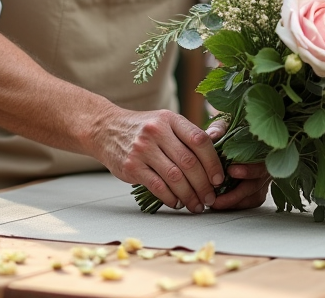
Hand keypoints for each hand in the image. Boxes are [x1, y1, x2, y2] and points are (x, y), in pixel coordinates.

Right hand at [94, 109, 225, 213]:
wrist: (106, 128)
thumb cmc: (143, 129)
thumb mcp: (165, 122)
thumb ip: (188, 136)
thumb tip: (217, 158)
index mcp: (170, 119)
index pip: (199, 140)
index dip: (213, 162)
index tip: (219, 178)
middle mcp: (156, 131)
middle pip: (189, 162)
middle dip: (204, 185)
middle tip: (210, 198)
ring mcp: (142, 149)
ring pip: (175, 178)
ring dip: (189, 196)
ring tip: (196, 205)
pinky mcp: (131, 166)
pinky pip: (158, 187)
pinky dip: (171, 198)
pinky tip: (177, 203)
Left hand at [205, 117, 270, 210]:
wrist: (240, 136)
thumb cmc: (233, 131)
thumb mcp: (227, 126)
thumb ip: (220, 129)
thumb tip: (211, 135)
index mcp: (263, 150)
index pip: (260, 163)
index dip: (248, 170)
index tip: (231, 170)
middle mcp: (266, 167)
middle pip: (256, 184)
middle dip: (236, 193)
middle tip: (217, 197)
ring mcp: (263, 180)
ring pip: (254, 196)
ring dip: (235, 202)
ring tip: (215, 203)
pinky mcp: (259, 190)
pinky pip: (251, 201)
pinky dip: (237, 204)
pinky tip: (221, 204)